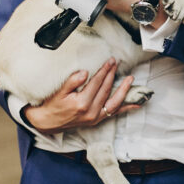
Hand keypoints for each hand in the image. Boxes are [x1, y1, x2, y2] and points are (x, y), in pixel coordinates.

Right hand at [23, 58, 142, 132]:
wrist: (47, 123)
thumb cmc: (52, 105)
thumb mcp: (58, 92)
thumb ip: (72, 81)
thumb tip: (85, 72)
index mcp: (81, 103)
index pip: (97, 83)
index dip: (104, 70)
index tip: (110, 61)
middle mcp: (91, 112)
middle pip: (106, 89)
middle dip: (112, 74)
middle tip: (116, 62)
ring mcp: (95, 117)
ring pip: (114, 102)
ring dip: (124, 90)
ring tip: (131, 79)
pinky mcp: (96, 120)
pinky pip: (113, 113)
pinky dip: (125, 108)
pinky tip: (136, 104)